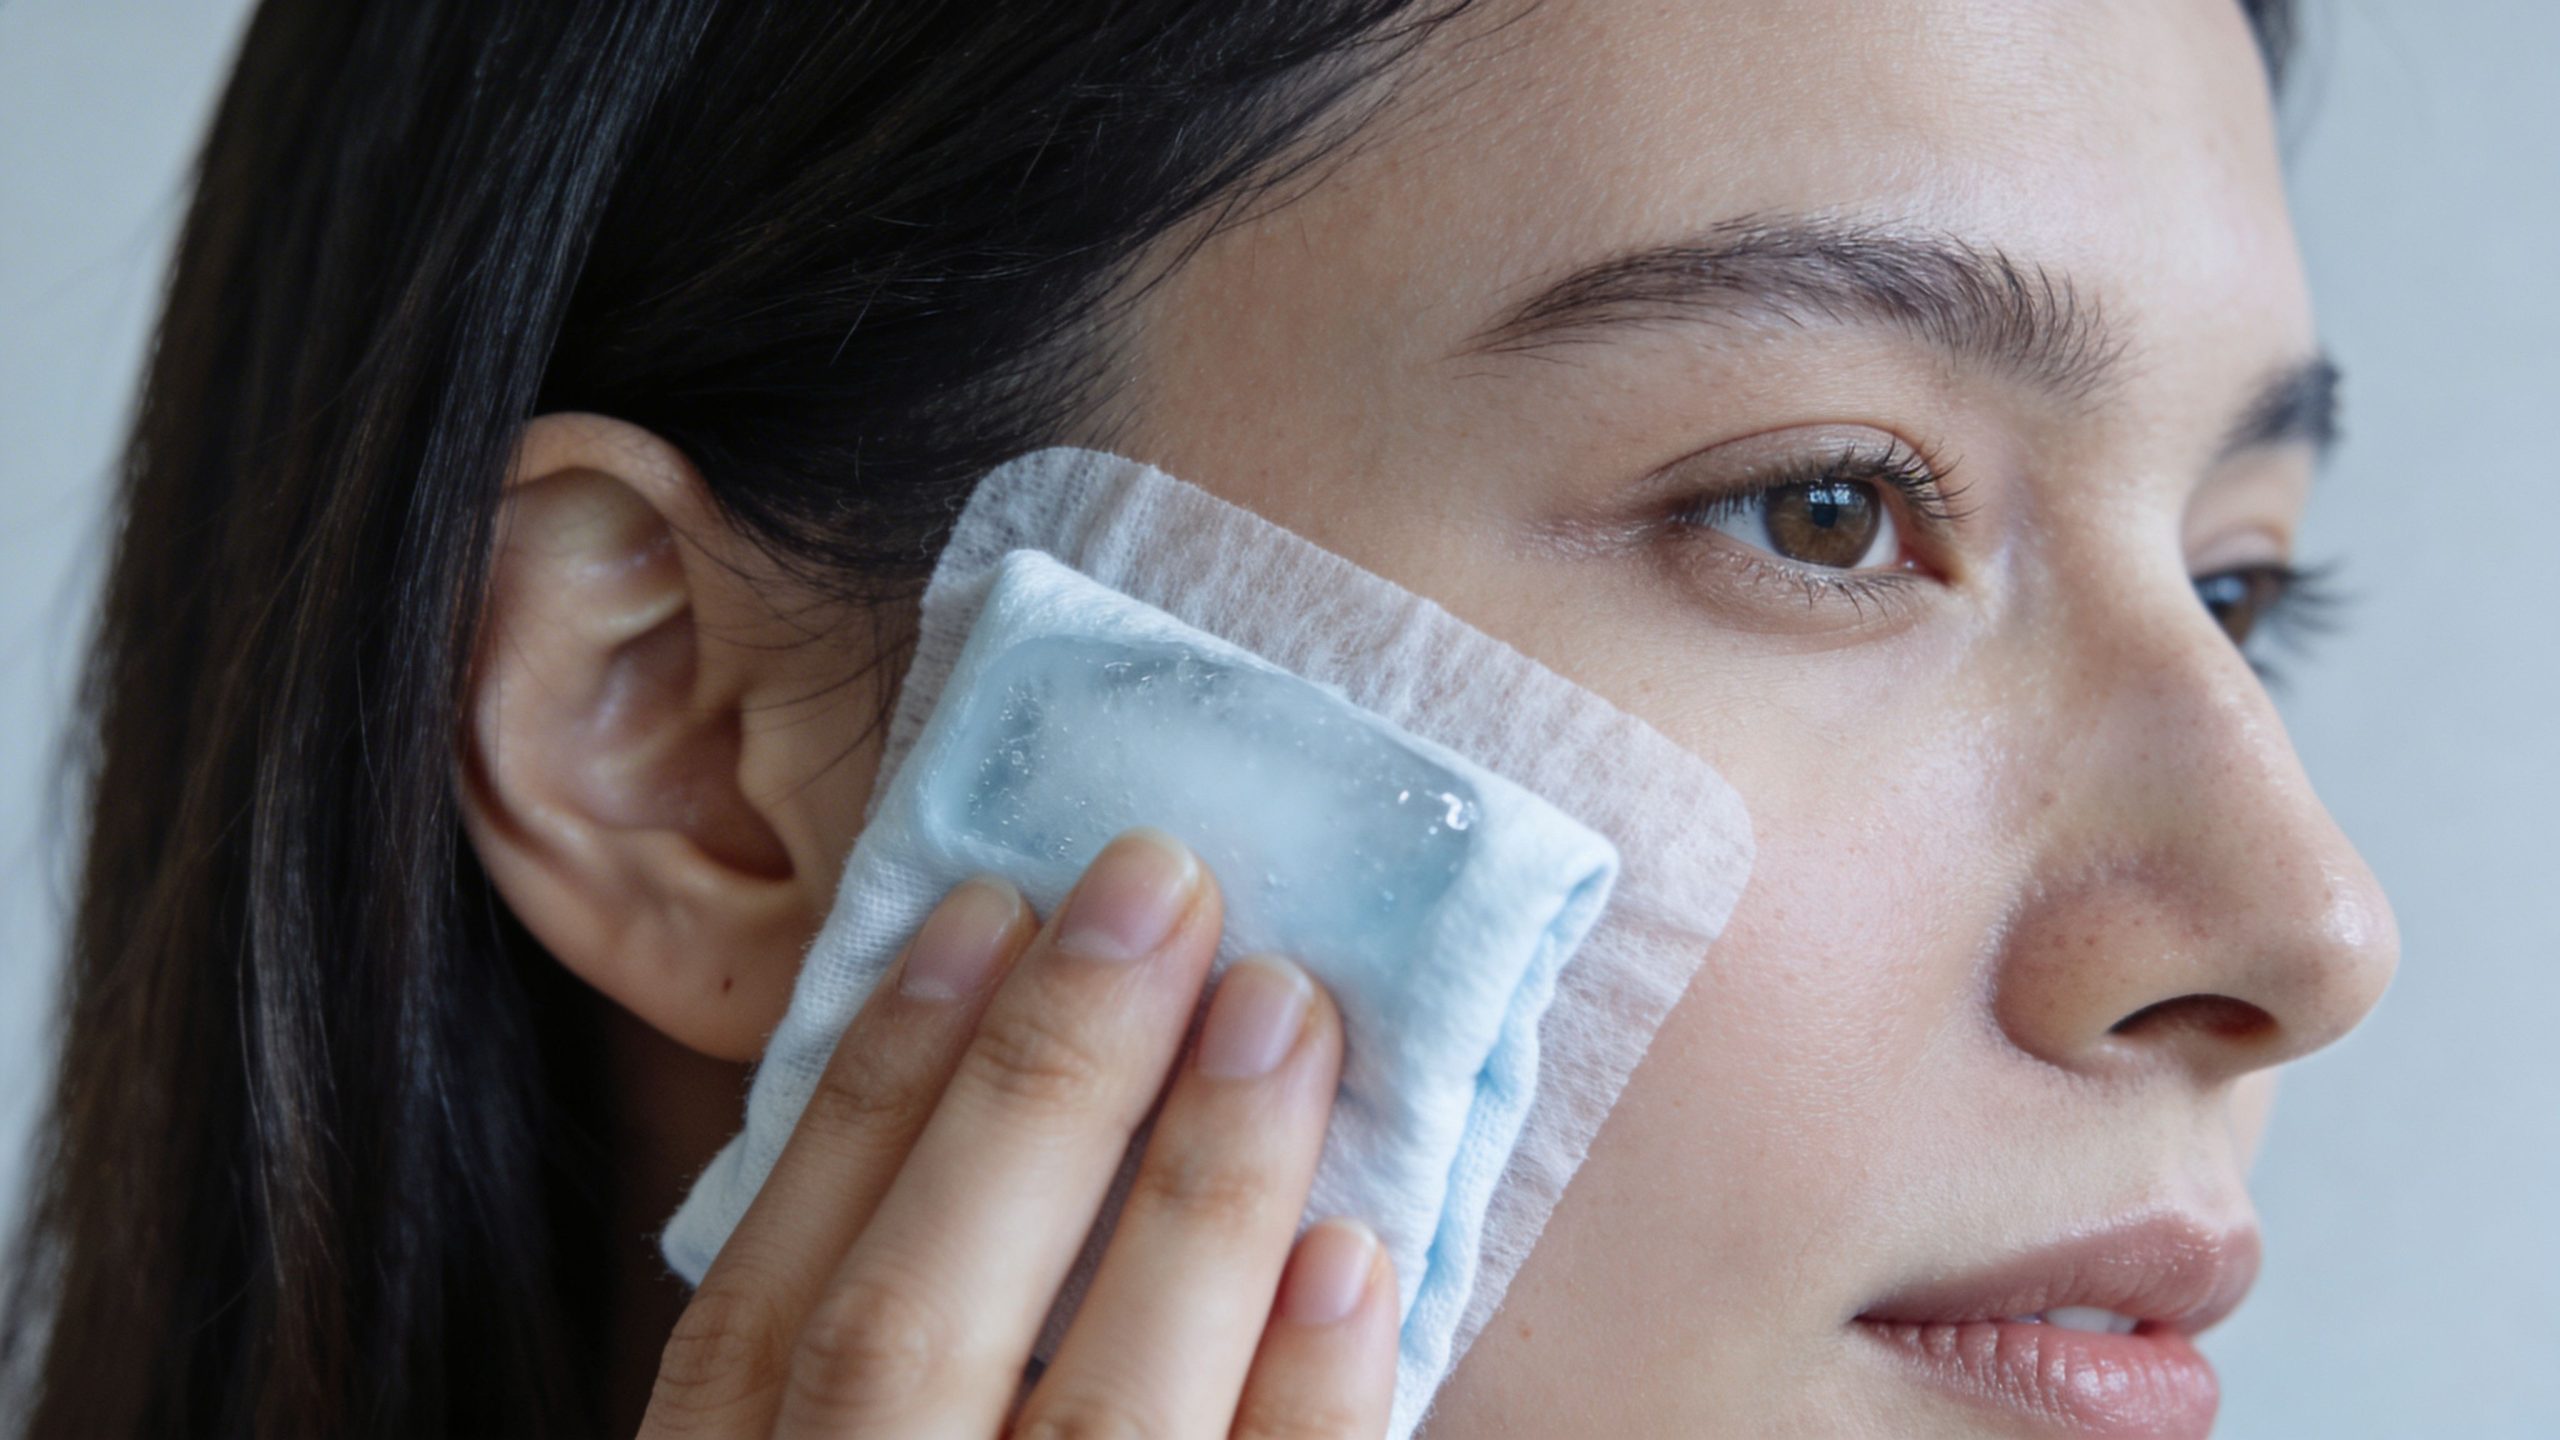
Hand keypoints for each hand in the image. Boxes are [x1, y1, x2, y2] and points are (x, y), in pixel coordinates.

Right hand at [639, 828, 1397, 1437]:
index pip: (766, 1305)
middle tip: (1159, 884)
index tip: (981, 907)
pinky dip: (1308, 1402)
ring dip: (1202, 1196)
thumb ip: (834, 1357)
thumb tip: (965, 1085)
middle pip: (914, 1326)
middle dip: (1041, 1088)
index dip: (873, 1092)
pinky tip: (1355, 1255)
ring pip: (1105, 1415)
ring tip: (1283, 1010)